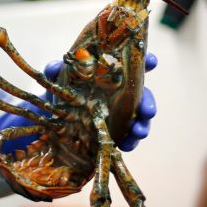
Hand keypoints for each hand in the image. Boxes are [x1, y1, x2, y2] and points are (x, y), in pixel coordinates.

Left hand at [0, 53, 157, 153]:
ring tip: (139, 132)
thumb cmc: (63, 90)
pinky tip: (125, 145)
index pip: (134, 65)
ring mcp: (121, 113)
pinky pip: (127, 136)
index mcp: (113, 75)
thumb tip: (54, 67)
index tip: (153, 61)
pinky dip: (129, 141)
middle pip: (143, 95)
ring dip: (142, 126)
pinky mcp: (115, 131)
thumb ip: (55, 69)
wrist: (55, 115)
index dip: (147, 61)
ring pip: (139, 118)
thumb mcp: (58, 78)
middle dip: (148, 103)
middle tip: (148, 111)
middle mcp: (122, 93)